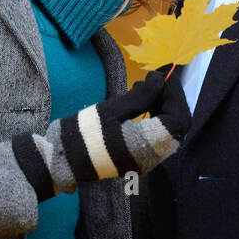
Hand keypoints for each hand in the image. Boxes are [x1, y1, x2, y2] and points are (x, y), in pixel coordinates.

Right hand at [11, 70, 193, 199]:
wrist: (60, 162)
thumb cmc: (82, 135)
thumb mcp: (110, 110)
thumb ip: (140, 97)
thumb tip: (160, 80)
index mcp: (146, 146)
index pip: (178, 119)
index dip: (175, 95)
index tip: (163, 75)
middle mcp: (152, 158)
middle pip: (178, 126)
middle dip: (171, 100)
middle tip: (155, 80)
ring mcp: (146, 161)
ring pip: (169, 131)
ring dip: (163, 107)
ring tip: (143, 88)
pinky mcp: (139, 159)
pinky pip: (158, 136)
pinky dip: (155, 117)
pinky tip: (139, 103)